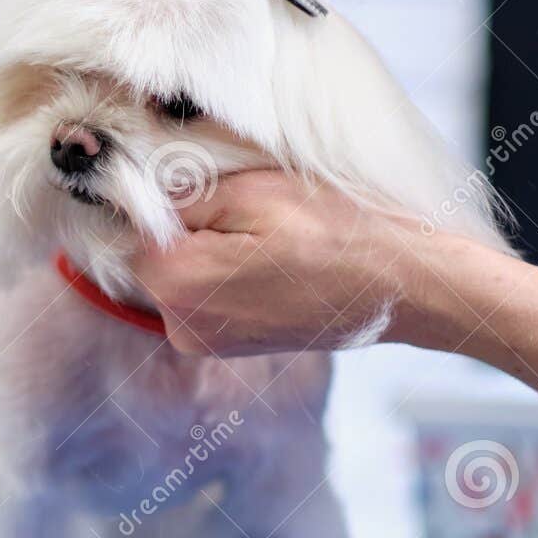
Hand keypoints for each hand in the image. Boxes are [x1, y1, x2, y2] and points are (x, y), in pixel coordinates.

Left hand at [132, 171, 451, 356]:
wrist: (399, 287)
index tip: (212, 190)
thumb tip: (148, 196)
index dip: (170, 202)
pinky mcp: (228, 346)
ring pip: (181, 275)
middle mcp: (180, 325)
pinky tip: (270, 264)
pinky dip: (226, 275)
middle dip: (190, 229)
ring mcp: (204, 342)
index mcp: (178, 284)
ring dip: (209, 252)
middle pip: (156, 256)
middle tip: (250, 212)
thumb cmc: (336, 233)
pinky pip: (205, 297)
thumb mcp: (255, 192)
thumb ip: (188, 195)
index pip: (137, 228)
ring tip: (267, 240)